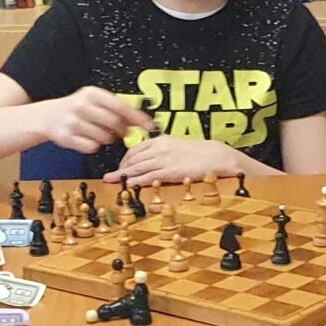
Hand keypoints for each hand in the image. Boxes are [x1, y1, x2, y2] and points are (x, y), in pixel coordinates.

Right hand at [40, 86, 153, 153]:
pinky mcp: (67, 137)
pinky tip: (89, 139)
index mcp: (92, 94)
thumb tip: (141, 121)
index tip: (149, 126)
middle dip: (122, 130)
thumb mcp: (96, 101)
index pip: (121, 106)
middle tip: (121, 132)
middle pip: (115, 123)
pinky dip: (94, 146)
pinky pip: (91, 147)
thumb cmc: (77, 109)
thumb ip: (118, 109)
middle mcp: (82, 106)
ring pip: (104, 137)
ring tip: (101, 133)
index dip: (137, 117)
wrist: (48, 116)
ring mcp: (73, 122)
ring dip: (108, 139)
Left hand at [105, 135, 247, 185]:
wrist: (216, 155)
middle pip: (133, 159)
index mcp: (161, 140)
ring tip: (112, 181)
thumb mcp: (177, 146)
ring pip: (138, 168)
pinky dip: (136, 181)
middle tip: (109, 176)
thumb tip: (151, 160)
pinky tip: (128, 185)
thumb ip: (163, 151)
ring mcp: (164, 160)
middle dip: (120, 168)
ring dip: (123, 175)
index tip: (119, 167)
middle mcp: (160, 148)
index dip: (124, 159)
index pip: (135, 149)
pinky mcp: (171, 172)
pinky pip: (149, 177)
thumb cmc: (199, 152)